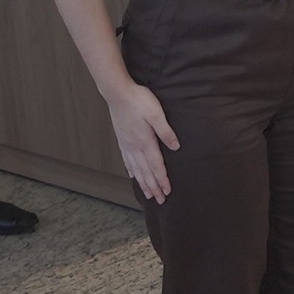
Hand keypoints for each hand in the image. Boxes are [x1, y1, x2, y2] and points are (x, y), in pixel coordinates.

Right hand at [103, 77, 179, 201]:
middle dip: (154, 187)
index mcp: (145, 142)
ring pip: (136, 169)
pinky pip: (127, 160)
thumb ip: (165, 131)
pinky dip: (131, 170)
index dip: (162, 180)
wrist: (117, 92)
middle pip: (146, 172)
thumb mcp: (156, 113)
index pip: (156, 166)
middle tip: (160, 200)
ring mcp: (127, 144)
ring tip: (148, 194)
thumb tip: (175, 147)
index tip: (167, 192)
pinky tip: (133, 175)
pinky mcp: (122, 139)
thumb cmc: (138, 100)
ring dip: (143, 183)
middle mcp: (135, 147)